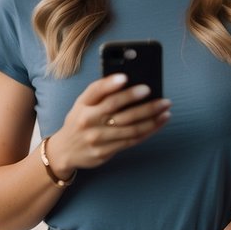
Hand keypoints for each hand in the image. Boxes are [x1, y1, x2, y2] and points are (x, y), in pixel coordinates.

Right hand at [46, 74, 170, 176]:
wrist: (65, 151)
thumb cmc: (80, 121)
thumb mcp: (82, 104)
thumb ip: (100, 94)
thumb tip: (130, 83)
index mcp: (82, 105)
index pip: (95, 91)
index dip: (110, 84)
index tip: (125, 77)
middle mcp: (87, 120)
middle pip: (116, 108)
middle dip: (138, 100)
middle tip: (158, 94)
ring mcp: (96, 138)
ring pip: (129, 127)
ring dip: (151, 117)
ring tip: (165, 108)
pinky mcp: (105, 152)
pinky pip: (132, 140)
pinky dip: (148, 130)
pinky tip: (159, 122)